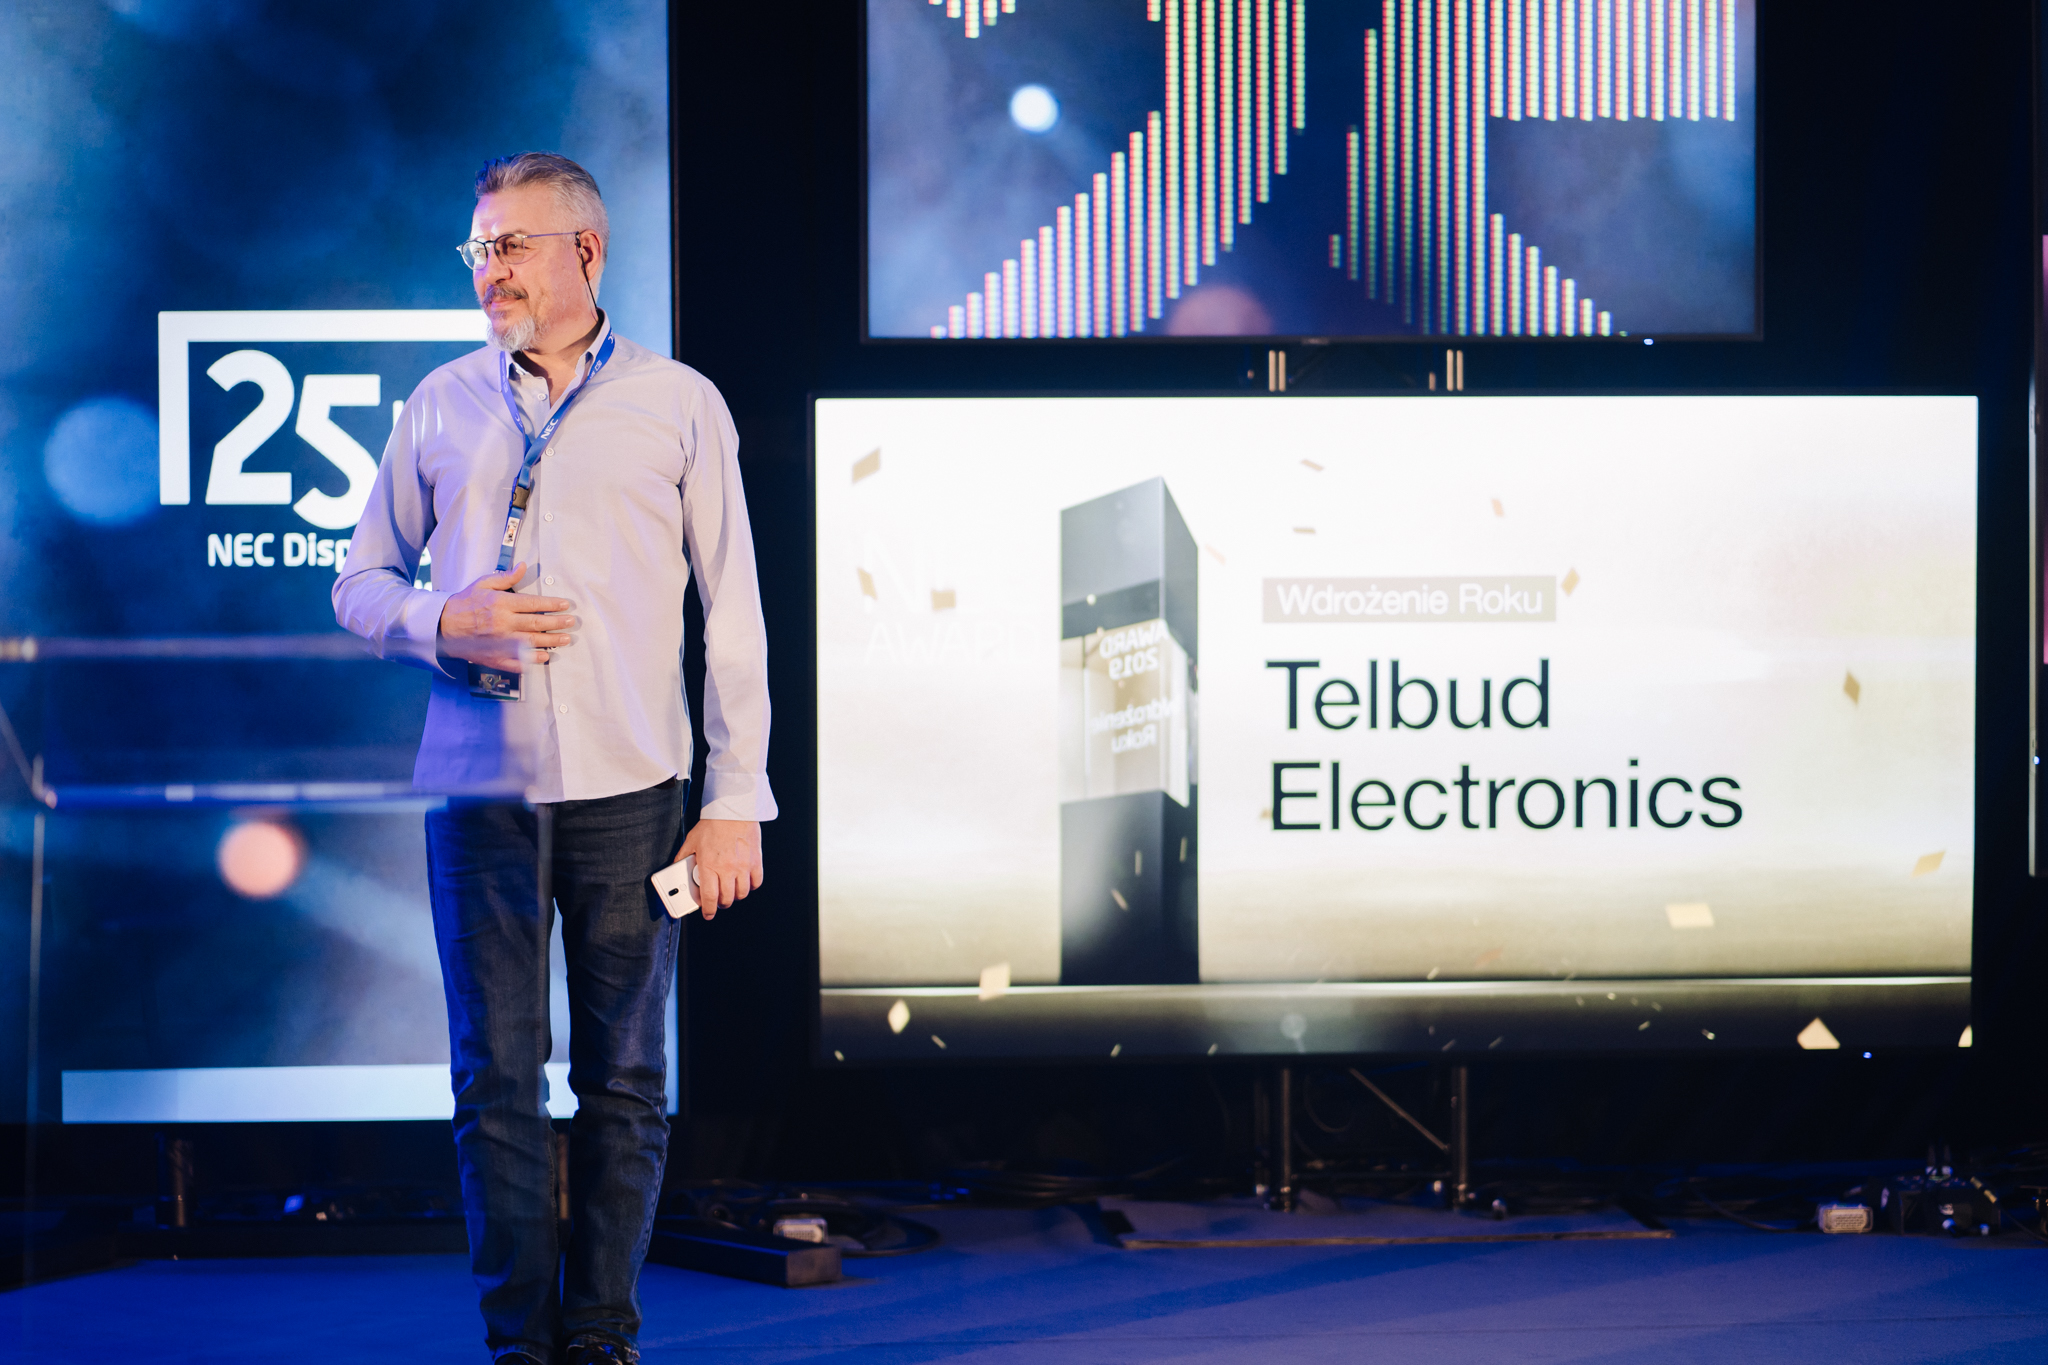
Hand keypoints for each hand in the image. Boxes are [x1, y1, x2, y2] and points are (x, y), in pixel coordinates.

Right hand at [437, 561, 576, 670]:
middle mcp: (503, 623)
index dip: (552, 604)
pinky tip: (545, 658)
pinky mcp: (495, 656)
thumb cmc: (465, 602)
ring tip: (565, 640)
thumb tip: (523, 566)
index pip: (534, 603)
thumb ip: (506, 577)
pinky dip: (533, 660)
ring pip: (531, 642)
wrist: (444, 625)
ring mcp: (500, 642)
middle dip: (557, 623)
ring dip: (551, 641)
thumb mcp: (483, 584)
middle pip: (537, 623)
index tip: (565, 605)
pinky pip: (518, 661)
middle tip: (571, 623)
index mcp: (502, 604)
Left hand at [675, 818, 761, 920]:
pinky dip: (750, 886)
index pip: (709, 898)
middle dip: (720, 904)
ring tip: (730, 891)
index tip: (707, 914)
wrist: (733, 810)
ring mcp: (743, 866)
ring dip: (735, 896)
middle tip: (717, 901)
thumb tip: (676, 869)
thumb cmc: (712, 824)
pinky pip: (755, 882)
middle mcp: (727, 869)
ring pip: (741, 893)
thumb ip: (683, 857)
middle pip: (726, 899)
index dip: (708, 911)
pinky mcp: (755, 861)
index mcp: (709, 865)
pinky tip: (744, 882)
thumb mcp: (692, 841)